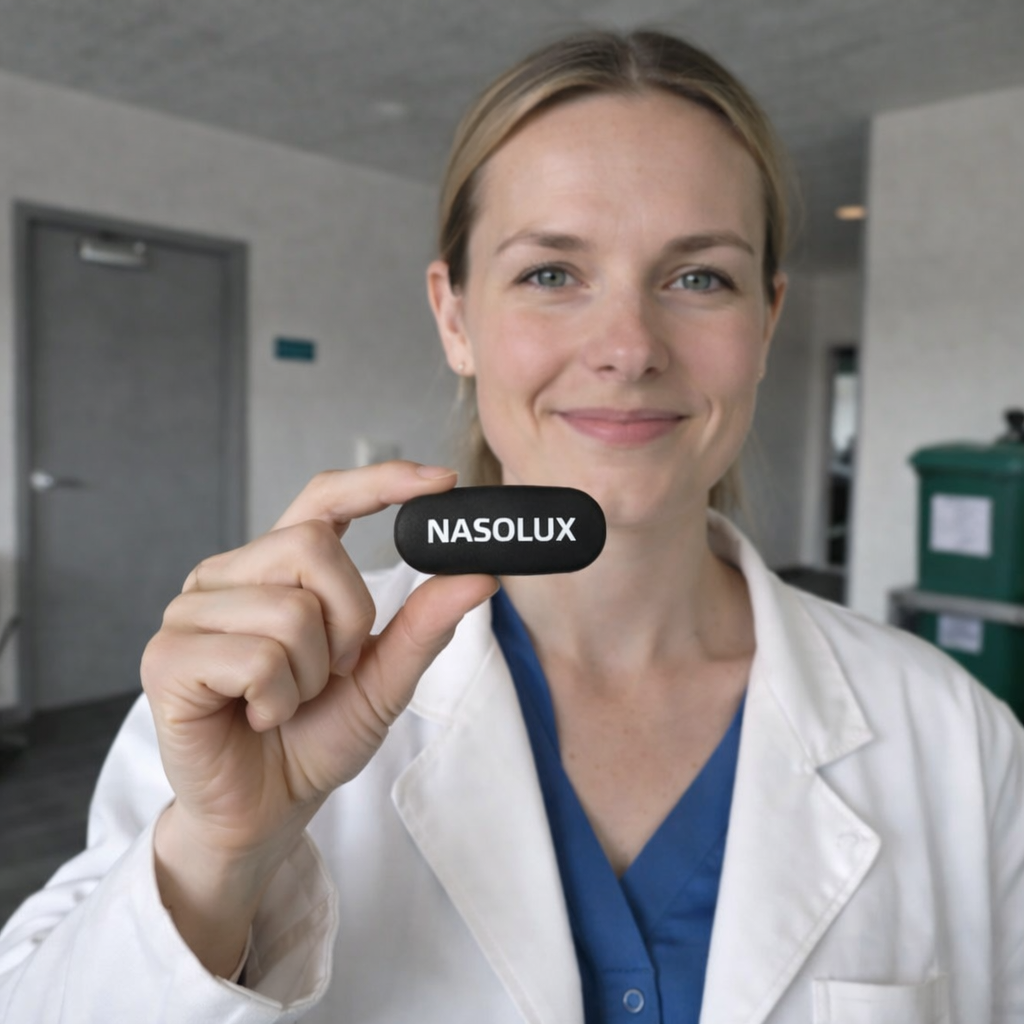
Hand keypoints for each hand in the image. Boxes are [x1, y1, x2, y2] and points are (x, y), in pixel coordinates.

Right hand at [140, 461, 496, 972]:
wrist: (264, 812)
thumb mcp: (383, 680)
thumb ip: (424, 625)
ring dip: (311, 673)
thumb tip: (478, 574)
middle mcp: (228, 576)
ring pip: (290, 611)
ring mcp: (191, 612)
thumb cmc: (313, 739)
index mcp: (276, 568)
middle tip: (330, 671)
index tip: (439, 482)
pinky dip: (277, 698)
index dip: (380, 481)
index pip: (323, 499)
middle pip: (314, 547)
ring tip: (286, 700)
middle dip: (348, 621)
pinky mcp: (168, 658)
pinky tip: (257, 716)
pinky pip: (256, 658)